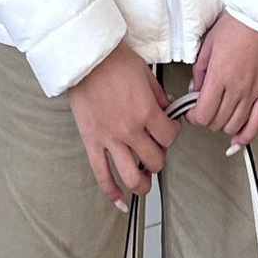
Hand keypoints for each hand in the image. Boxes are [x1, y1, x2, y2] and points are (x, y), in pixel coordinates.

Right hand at [68, 43, 180, 207]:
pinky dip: (111, 192)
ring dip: (143, 183)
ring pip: (132, 176)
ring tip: (145, 181)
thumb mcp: (145, 74)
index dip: (173, 135)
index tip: (169, 131)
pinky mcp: (91, 142)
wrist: (84, 57)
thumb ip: (158, 97)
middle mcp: (130, 130)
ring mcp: (110, 139)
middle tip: (155, 150)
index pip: (170, 138)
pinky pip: (101, 175)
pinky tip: (119, 200)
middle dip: (159, 157)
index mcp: (146, 112)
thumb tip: (167, 109)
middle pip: (155, 160)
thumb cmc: (113, 60)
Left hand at [186, 12, 257, 146]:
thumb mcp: (208, 45)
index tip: (191, 114)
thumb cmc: (237, 25)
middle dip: (207, 120)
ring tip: (220, 117)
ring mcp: (254, 91)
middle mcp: (237, 87)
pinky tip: (238, 140)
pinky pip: (257, 122)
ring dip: (223, 125)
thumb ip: (200, 71)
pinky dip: (246, 135)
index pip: (203, 112)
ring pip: (235, 124)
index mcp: (219, 76)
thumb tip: (195, 90)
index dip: (193, 118)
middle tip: (204, 111)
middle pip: (217, 121)